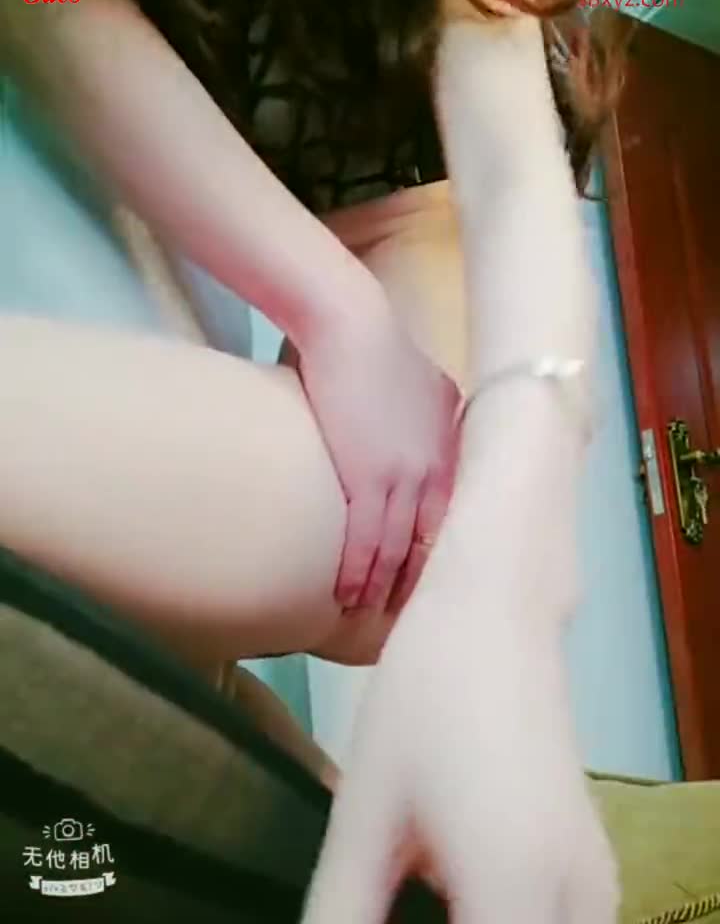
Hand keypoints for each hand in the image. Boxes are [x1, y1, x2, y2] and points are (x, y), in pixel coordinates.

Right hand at [295, 304, 460, 611]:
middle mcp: (437, 470)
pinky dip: (357, 573)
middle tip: (412, 619)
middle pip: (434, 542)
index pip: (453, 517)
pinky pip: (365, 541)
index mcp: (450, 450)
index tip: (433, 582)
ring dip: (385, 589)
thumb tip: (422, 433)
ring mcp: (405, 476)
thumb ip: (433, 418)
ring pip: (399, 550)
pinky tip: (346, 598)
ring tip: (371, 622)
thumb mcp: (426, 385)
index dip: (441, 552)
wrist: (352, 324)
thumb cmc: (378, 348)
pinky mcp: (368, 478)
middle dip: (422, 583)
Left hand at [300, 414, 619, 923]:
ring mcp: (596, 885)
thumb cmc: (425, 696)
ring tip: (403, 908)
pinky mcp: (589, 863)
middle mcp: (580, 905)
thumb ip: (344, 917)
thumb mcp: (369, 815)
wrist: (498, 606)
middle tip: (379, 920)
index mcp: (518, 897)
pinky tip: (444, 904)